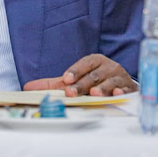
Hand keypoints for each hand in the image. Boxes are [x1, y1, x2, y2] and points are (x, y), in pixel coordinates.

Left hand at [22, 54, 136, 96]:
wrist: (123, 85)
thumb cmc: (96, 81)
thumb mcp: (76, 79)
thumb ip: (53, 84)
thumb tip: (28, 87)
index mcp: (95, 61)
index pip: (85, 63)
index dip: (75, 70)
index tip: (66, 79)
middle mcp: (108, 67)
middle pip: (94, 75)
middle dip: (82, 84)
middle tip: (71, 93)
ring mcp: (119, 77)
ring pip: (109, 82)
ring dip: (102, 88)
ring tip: (94, 94)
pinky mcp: (129, 88)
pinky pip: (125, 90)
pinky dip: (121, 92)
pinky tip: (117, 94)